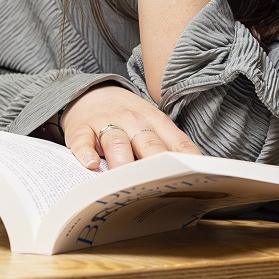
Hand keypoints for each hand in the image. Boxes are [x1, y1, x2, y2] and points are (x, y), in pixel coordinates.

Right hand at [62, 85, 201, 169]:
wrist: (91, 94)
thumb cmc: (127, 119)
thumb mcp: (150, 125)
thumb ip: (166, 146)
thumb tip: (189, 176)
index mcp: (156, 122)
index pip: (177, 142)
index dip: (188, 160)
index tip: (197, 178)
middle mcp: (134, 121)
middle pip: (149, 144)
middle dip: (158, 165)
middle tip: (163, 184)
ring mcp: (106, 123)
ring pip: (118, 142)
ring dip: (123, 162)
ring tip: (126, 182)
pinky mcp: (81, 129)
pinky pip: (83, 141)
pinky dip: (86, 152)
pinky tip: (90, 165)